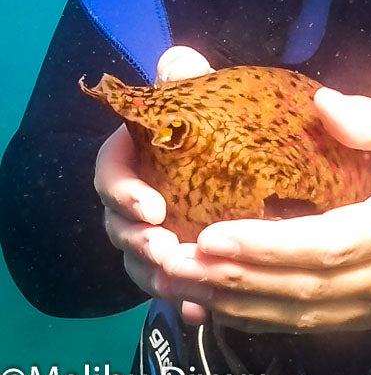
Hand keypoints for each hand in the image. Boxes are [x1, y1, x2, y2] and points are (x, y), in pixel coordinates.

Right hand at [93, 46, 212, 315]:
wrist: (256, 155)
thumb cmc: (223, 120)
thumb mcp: (210, 97)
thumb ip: (189, 80)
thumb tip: (177, 63)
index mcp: (138, 155)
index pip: (111, 170)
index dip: (122, 191)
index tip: (153, 206)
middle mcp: (140, 196)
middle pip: (120, 225)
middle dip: (137, 242)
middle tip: (166, 251)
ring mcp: (158, 231)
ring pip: (142, 262)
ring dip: (157, 277)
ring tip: (183, 287)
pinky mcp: (183, 259)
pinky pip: (177, 286)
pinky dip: (186, 301)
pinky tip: (202, 311)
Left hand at [161, 89, 370, 333]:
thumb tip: (323, 104)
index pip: (328, 246)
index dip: (270, 245)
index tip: (214, 233)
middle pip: (303, 290)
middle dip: (234, 279)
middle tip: (173, 261)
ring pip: (298, 315)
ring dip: (235, 303)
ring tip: (179, 284)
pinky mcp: (369, 314)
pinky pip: (307, 323)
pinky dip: (259, 316)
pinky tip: (218, 304)